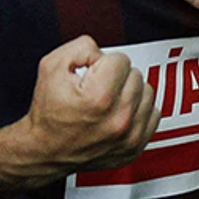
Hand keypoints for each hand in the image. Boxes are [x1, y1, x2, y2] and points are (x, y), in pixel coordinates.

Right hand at [12, 35, 159, 173]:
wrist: (45, 151)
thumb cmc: (48, 114)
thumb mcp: (51, 67)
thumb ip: (80, 47)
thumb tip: (102, 51)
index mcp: (99, 98)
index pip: (121, 59)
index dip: (102, 63)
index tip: (91, 75)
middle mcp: (118, 119)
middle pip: (136, 74)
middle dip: (116, 77)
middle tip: (97, 88)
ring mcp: (129, 136)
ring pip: (147, 92)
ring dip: (129, 92)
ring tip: (109, 100)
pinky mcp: (135, 147)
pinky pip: (153, 114)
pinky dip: (138, 110)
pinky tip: (120, 112)